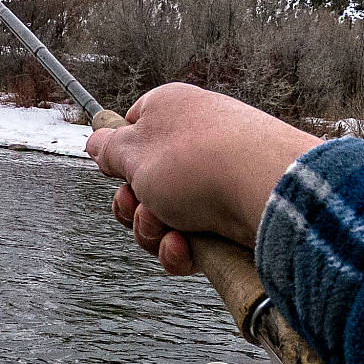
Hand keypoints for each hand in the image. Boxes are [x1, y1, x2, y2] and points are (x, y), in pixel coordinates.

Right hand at [85, 83, 319, 274]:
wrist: (267, 191)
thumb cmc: (196, 161)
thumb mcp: (133, 151)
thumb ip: (107, 149)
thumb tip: (95, 141)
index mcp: (171, 112)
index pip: (133, 130)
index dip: (120, 157)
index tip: (115, 173)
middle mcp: (194, 143)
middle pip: (143, 184)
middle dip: (133, 206)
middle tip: (140, 206)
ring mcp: (216, 182)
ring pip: (164, 218)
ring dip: (153, 232)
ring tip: (170, 230)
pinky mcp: (232, 218)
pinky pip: (191, 241)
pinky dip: (182, 251)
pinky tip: (187, 248)